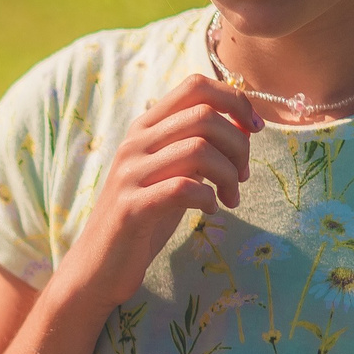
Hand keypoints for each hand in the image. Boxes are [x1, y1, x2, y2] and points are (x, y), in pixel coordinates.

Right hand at [58, 76, 260, 308]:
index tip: (254, 128)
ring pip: (199, 149)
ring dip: (229, 173)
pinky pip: (184, 188)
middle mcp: (134, 143)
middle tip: (243, 175)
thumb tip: (245, 127)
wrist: (98, 266)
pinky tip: (211, 209)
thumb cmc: (143, 219)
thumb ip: (199, 148)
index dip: (234, 100)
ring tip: (230, 196)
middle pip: (204, 116)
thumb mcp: (172, 174)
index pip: (194, 87)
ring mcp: (130, 174)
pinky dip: (209, 198)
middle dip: (238, 144)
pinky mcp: (132, 208)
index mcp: (144, 128)